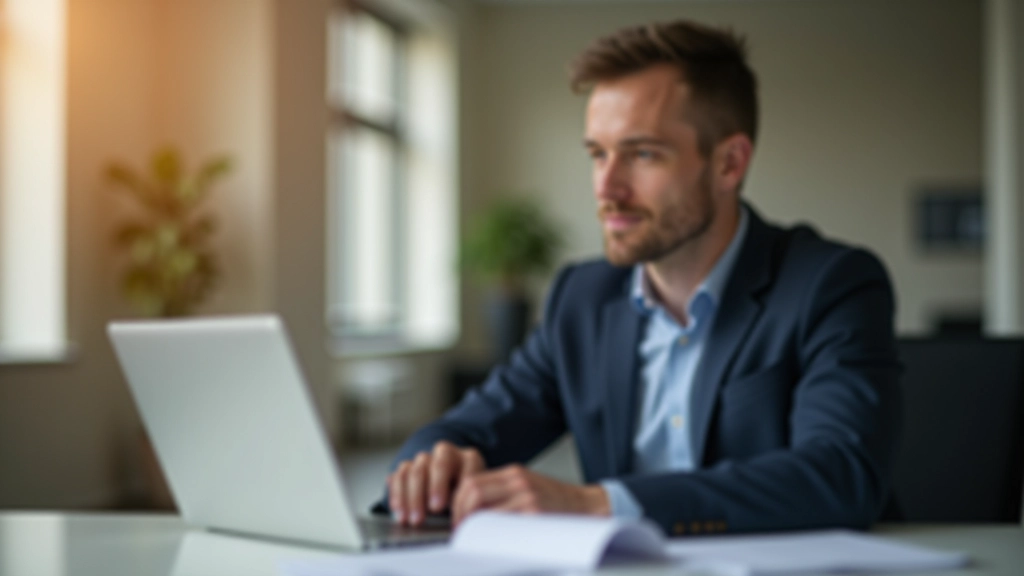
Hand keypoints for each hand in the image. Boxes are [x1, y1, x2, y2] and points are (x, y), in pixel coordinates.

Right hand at [387, 441, 484, 525]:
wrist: (451, 500)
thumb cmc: (466, 501)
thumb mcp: (473, 501)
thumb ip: (468, 503)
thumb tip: (460, 517)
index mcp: (470, 459)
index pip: (465, 463)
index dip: (459, 483)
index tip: (443, 505)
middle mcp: (447, 454)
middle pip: (439, 464)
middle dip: (435, 488)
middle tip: (434, 510)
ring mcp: (425, 459)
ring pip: (415, 471)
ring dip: (413, 498)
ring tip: (414, 520)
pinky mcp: (408, 468)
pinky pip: (399, 476)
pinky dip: (398, 496)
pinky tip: (400, 514)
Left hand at [450, 464, 609, 524]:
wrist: (590, 507)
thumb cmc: (558, 505)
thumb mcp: (528, 489)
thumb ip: (503, 495)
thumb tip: (473, 513)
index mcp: (514, 474)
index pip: (472, 482)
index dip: (458, 503)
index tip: (457, 519)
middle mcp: (518, 480)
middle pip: (472, 491)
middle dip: (460, 514)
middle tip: (460, 531)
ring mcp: (527, 495)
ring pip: (483, 506)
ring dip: (472, 525)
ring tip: (473, 538)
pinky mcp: (535, 512)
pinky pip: (502, 522)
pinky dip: (491, 533)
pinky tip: (491, 541)